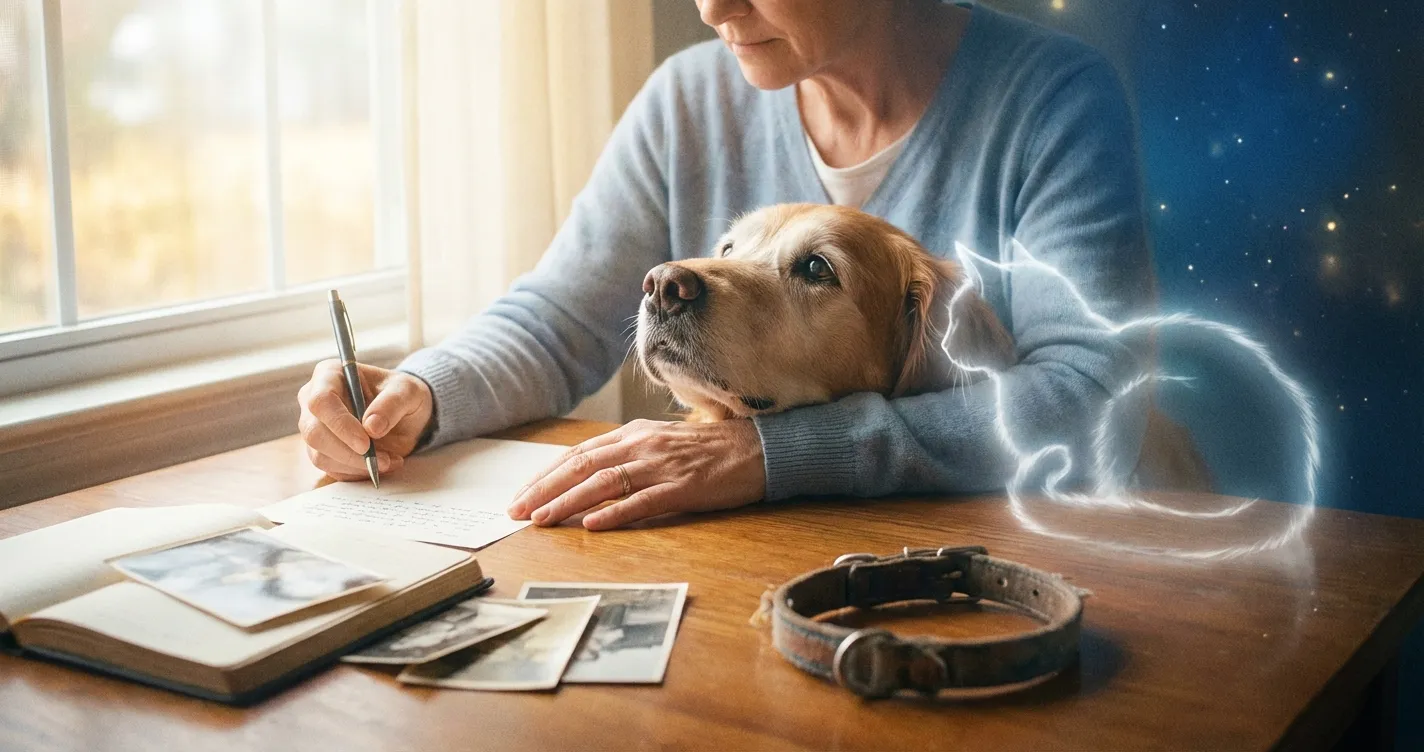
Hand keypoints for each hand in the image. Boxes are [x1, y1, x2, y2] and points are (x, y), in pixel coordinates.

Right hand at [296, 360, 433, 480]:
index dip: (340, 424)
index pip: (321, 401)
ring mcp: (315, 427)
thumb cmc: (402, 394)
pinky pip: (331, 469)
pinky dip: (358, 472)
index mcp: (329, 375)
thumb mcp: (408, 392)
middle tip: (381, 460)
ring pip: (320, 456)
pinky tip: (382, 464)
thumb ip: (392, 404)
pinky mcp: (322, 450)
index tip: (366, 443)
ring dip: (357, 465)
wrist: (405, 415)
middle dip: (348, 452)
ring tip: (390, 461)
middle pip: (314, 432)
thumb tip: (371, 427)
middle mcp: (313, 400)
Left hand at [508, 419, 765, 529]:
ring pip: (604, 483)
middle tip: (517, 512)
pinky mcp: (683, 487)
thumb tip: (588, 475)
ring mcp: (662, 466)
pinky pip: (643, 502)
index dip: (546, 475)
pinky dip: (615, 514)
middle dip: (545, 490)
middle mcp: (642, 446)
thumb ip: (627, 455)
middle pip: (582, 467)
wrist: (758, 449)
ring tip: (542, 520)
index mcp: (633, 435)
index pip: (578, 454)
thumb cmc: (708, 450)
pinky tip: (593, 525)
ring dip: (568, 502)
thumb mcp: (660, 442)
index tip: (521, 496)